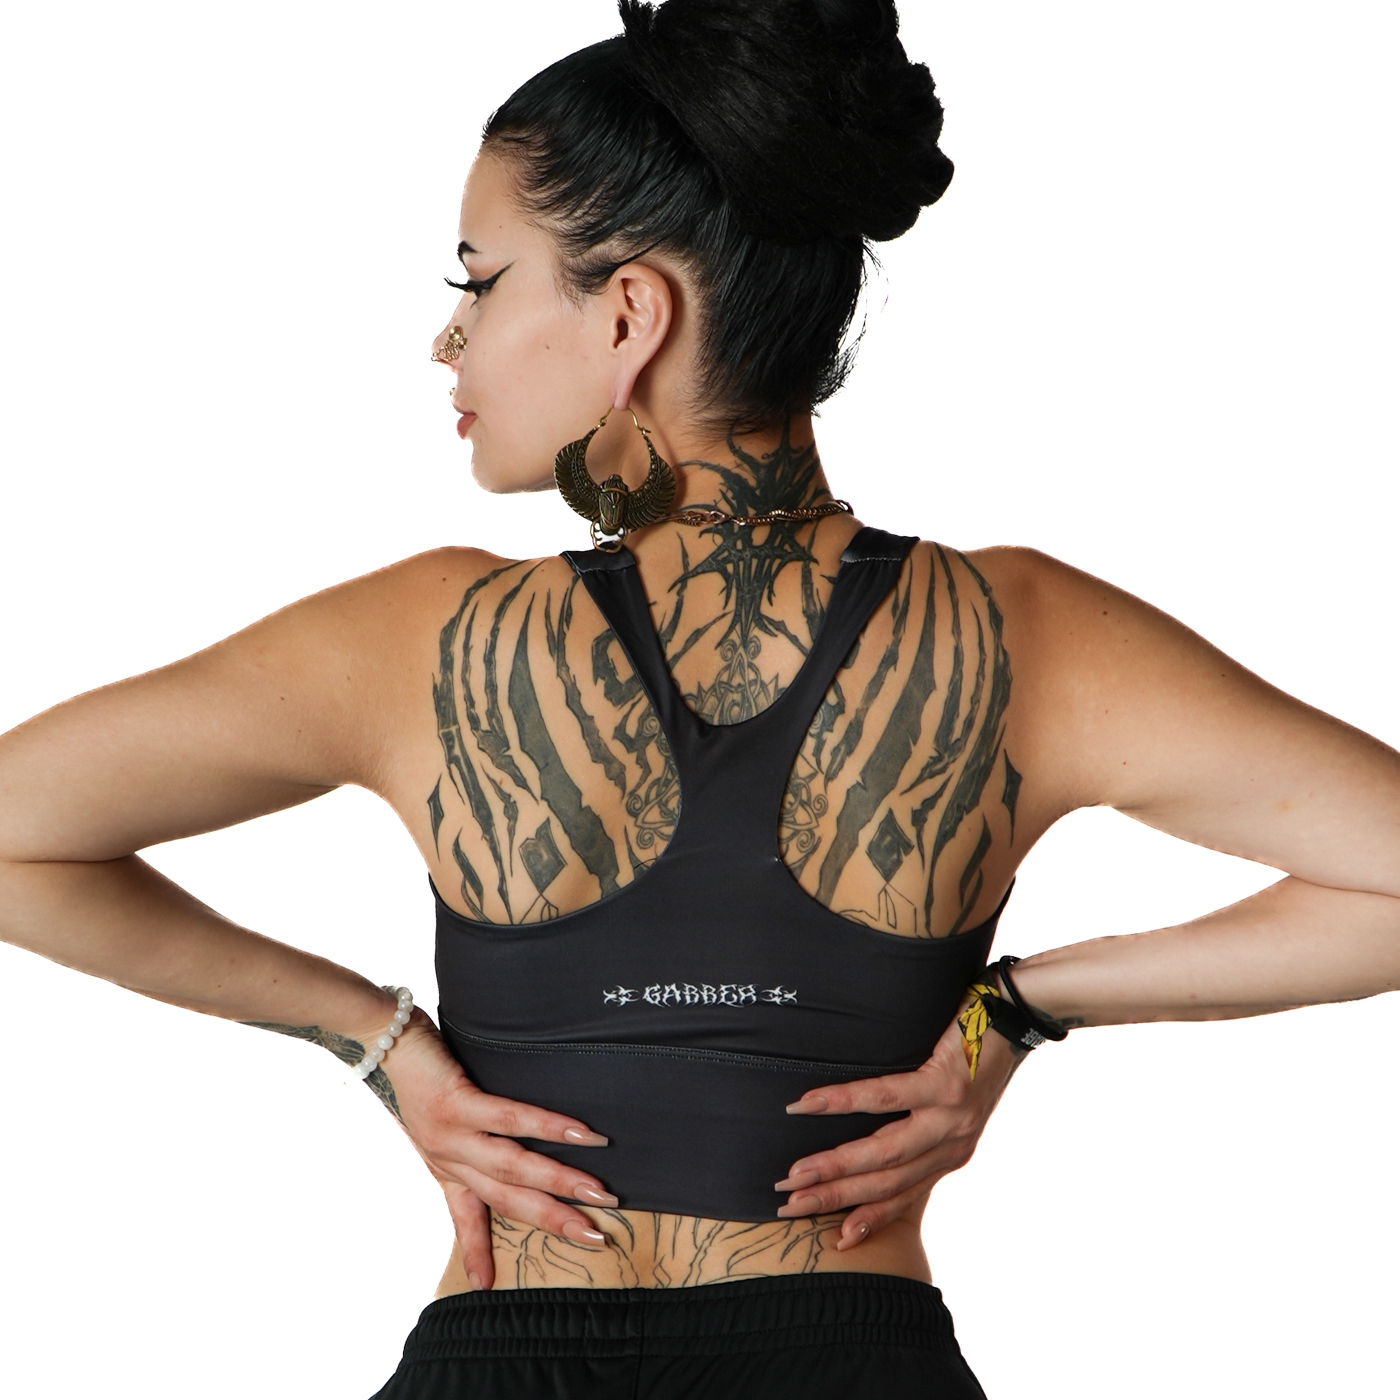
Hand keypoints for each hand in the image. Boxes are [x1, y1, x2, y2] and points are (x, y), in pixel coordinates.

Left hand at [368, 1006, 615, 1290]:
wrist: (382, 1037)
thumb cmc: (420, 1069)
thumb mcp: (439, 1115)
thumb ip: (471, 1131)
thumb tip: (517, 1136)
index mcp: (444, 1164)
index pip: (464, 1215)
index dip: (476, 1250)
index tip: (486, 1285)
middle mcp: (448, 1157)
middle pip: (506, 1198)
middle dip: (553, 1219)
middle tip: (594, 1235)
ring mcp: (452, 1132)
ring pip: (513, 1166)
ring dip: (560, 1181)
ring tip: (598, 1192)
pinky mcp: (458, 1102)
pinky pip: (509, 1118)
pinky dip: (548, 1127)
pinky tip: (579, 1135)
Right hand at [773, 1008, 1023, 1247]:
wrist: (1014, 1017)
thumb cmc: (974, 1055)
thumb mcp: (950, 1104)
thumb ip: (917, 1125)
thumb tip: (867, 1140)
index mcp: (949, 1154)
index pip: (903, 1196)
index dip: (868, 1217)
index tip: (836, 1240)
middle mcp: (952, 1145)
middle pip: (887, 1181)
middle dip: (835, 1197)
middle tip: (790, 1205)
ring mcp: (950, 1117)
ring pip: (886, 1150)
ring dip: (835, 1165)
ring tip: (796, 1172)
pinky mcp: (945, 1084)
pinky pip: (886, 1095)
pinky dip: (844, 1102)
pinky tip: (810, 1103)